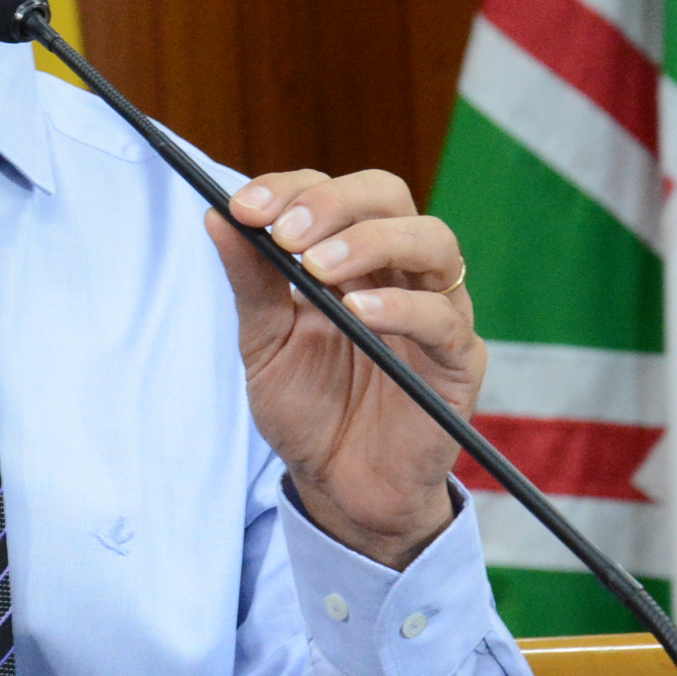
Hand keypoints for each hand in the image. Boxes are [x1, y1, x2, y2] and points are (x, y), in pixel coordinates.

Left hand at [209, 170, 483, 568]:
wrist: (339, 487)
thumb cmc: (309, 409)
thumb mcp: (264, 343)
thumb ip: (250, 281)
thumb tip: (216, 214)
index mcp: (353, 256)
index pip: (333, 193)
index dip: (291, 188)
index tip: (244, 207)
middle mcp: (399, 271)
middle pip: (388, 196)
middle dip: (333, 203)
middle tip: (286, 234)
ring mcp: (436, 311)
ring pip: (432, 240)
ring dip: (371, 241)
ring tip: (319, 267)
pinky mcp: (460, 362)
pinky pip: (444, 319)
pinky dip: (403, 307)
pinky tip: (359, 313)